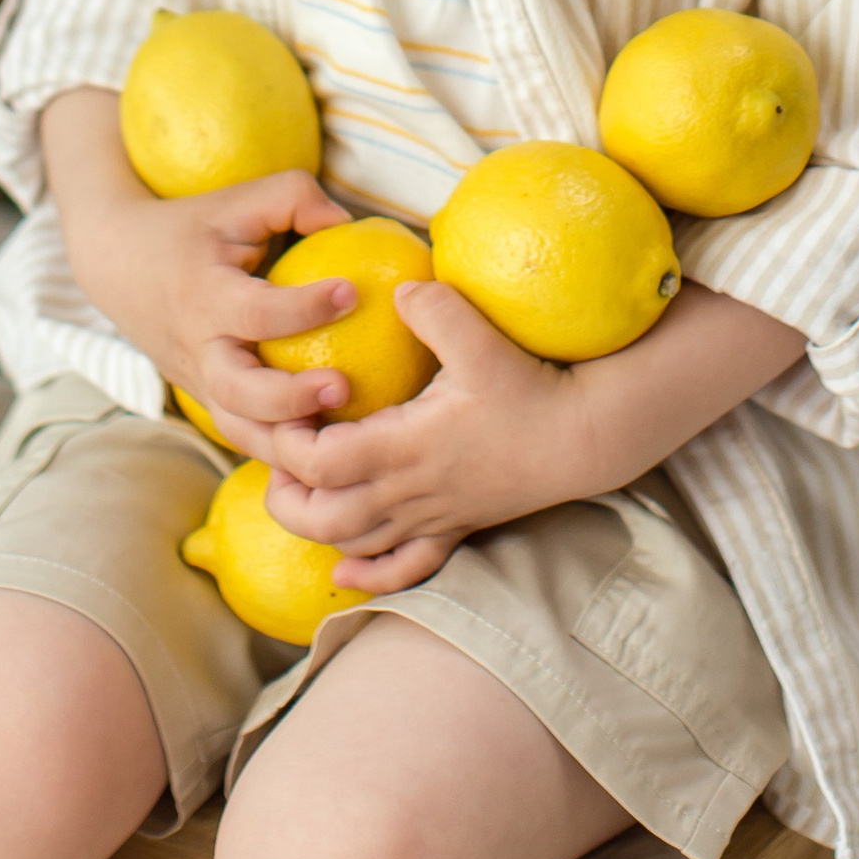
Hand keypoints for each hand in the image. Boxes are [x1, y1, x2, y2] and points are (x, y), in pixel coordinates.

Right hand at [68, 166, 361, 457]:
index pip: (255, 311)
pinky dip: (279, 454)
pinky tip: (326, 453)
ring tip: (340, 437)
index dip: (303, 307)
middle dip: (290, 399)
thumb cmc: (193, 227)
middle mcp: (199, 348)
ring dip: (288, 444)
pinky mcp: (207, 400)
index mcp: (205, 295)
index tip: (351, 291)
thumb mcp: (238, 198)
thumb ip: (296, 197)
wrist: (118, 265)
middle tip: (341, 387)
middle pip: (239, 392)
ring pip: (240, 431)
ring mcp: (199, 383)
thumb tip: (350, 224)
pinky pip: (244, 436)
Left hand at [258, 281, 592, 593]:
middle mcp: (411, 491)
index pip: (322, 463)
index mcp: (407, 446)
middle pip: (323, 517)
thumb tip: (395, 286)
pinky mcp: (453, 527)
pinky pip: (403, 568)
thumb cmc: (531, 388)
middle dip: (285, 494)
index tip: (285, 411)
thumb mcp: (482, 339)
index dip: (291, 444)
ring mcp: (431, 516)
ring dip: (315, 525)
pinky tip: (344, 566)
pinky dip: (367, 572)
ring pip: (354, 544)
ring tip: (299, 489)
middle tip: (275, 455)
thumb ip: (435, 309)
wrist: (582, 438)